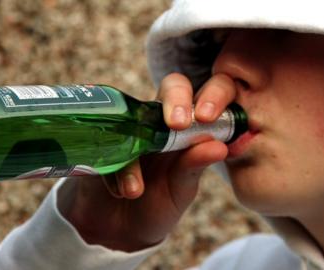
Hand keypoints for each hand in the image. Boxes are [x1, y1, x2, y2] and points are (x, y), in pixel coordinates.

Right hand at [61, 73, 236, 251]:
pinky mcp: (102, 138)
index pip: (206, 97)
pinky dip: (113, 169)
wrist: (119, 227)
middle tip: (177, 124)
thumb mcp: (180, 188)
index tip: (208, 117)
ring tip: (135, 191)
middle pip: (174, 87)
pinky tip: (119, 190)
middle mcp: (163, 121)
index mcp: (189, 131)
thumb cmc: (158, 204)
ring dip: (136, 155)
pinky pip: (107, 139)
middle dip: (177, 100)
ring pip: (139, 114)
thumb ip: (195, 166)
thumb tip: (220, 147)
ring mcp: (132, 125)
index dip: (212, 96)